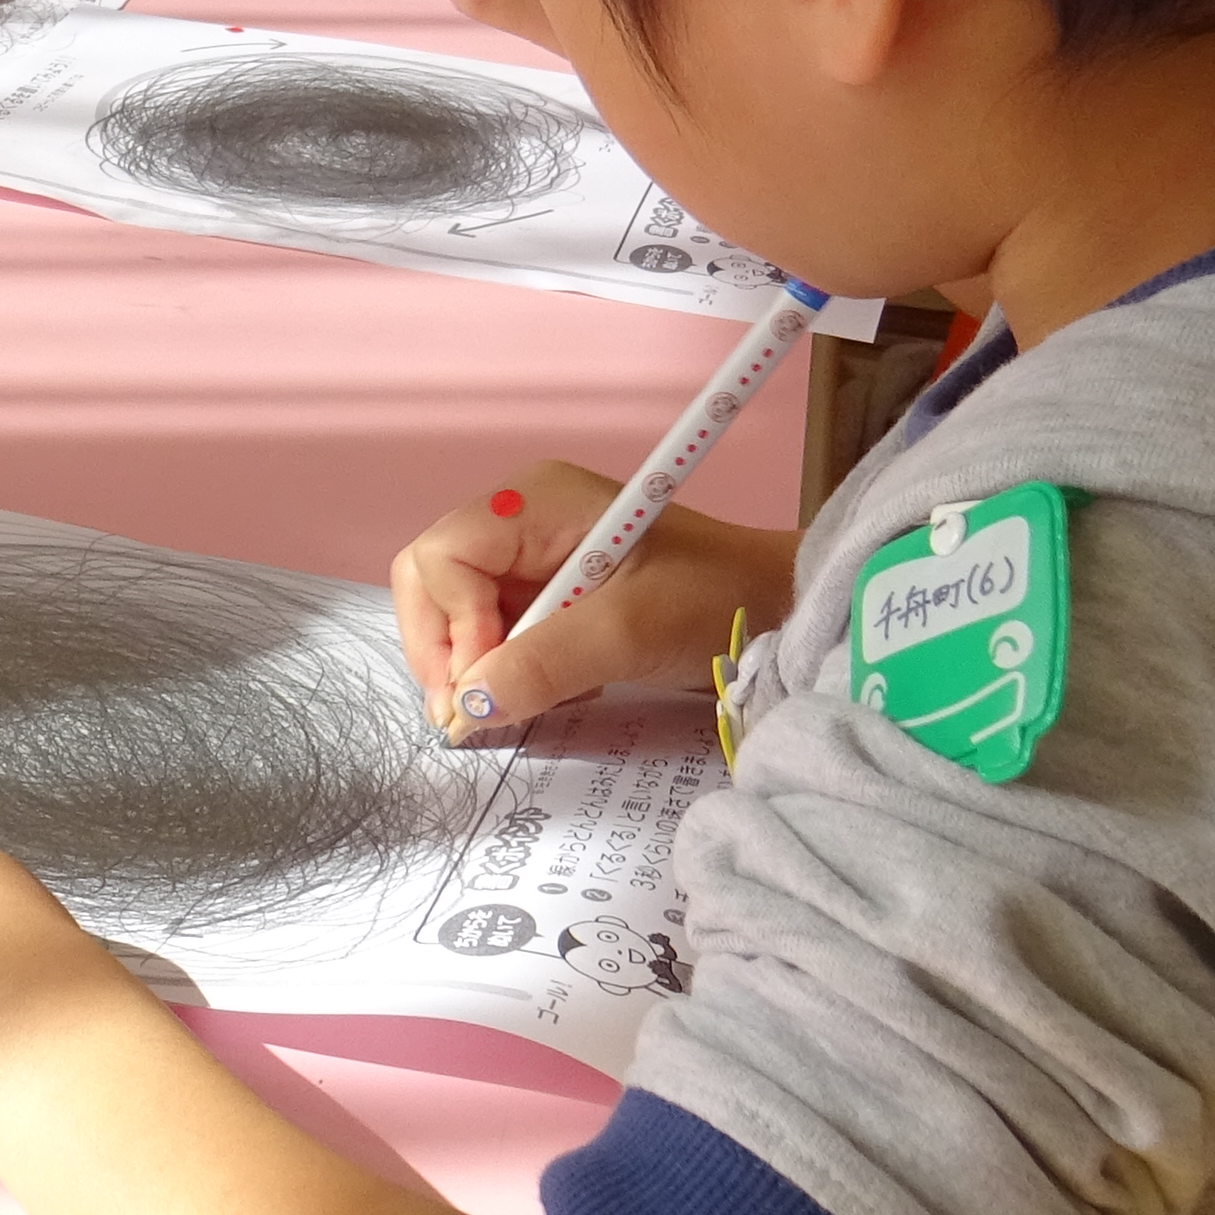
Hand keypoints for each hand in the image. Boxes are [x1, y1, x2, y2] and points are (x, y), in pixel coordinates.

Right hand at [390, 468, 796, 738]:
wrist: (780, 608)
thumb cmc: (713, 601)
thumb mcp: (627, 633)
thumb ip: (540, 665)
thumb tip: (462, 710)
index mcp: (533, 502)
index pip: (438, 558)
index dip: (449, 626)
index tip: (490, 682)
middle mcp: (520, 521)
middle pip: (433, 583)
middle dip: (447, 651)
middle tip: (478, 712)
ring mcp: (532, 558)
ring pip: (458, 616)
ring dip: (480, 667)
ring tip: (527, 700)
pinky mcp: (549, 594)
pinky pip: (496, 634)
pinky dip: (510, 671)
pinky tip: (557, 686)